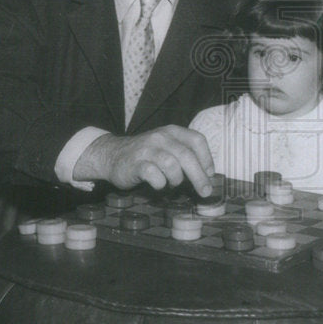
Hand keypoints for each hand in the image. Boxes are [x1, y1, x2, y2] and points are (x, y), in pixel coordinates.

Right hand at [74, 125, 214, 195]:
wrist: (112, 155)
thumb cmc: (146, 155)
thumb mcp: (166, 147)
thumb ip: (184, 155)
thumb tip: (207, 176)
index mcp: (172, 131)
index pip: (197, 140)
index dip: (207, 159)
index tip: (210, 175)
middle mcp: (161, 137)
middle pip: (187, 155)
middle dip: (199, 176)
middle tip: (205, 191)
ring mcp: (147, 150)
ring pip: (172, 164)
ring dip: (177, 180)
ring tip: (173, 185)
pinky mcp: (135, 164)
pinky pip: (153, 175)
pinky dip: (160, 184)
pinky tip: (159, 185)